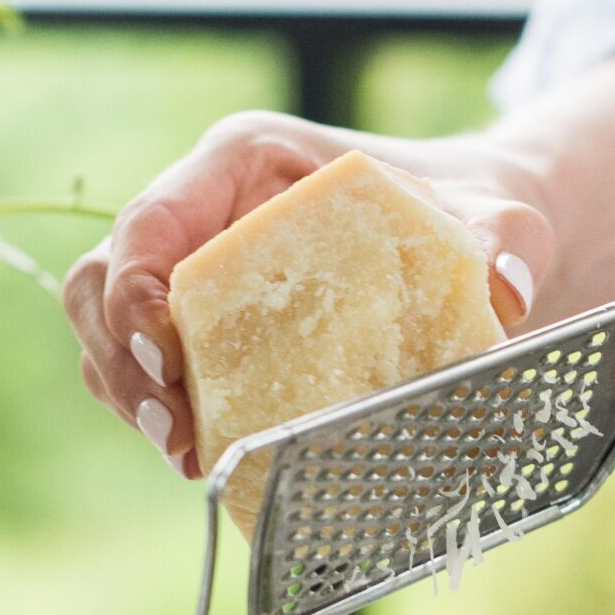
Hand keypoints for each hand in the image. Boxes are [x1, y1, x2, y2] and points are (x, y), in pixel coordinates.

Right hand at [63, 112, 554, 472]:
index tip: (163, 357)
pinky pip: (142, 363)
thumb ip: (503, 240)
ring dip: (126, 391)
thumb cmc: (461, 209)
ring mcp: (190, 266)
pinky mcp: (198, 319)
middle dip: (118, 357)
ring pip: (106, 323)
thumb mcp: (493, 215)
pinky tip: (201, 452)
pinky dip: (153, 406)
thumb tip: (509, 288)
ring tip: (185, 453)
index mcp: (246, 161)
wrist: (464, 230)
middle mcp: (203, 208)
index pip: (153, 217)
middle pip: (106, 276)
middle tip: (172, 428)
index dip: (135, 287)